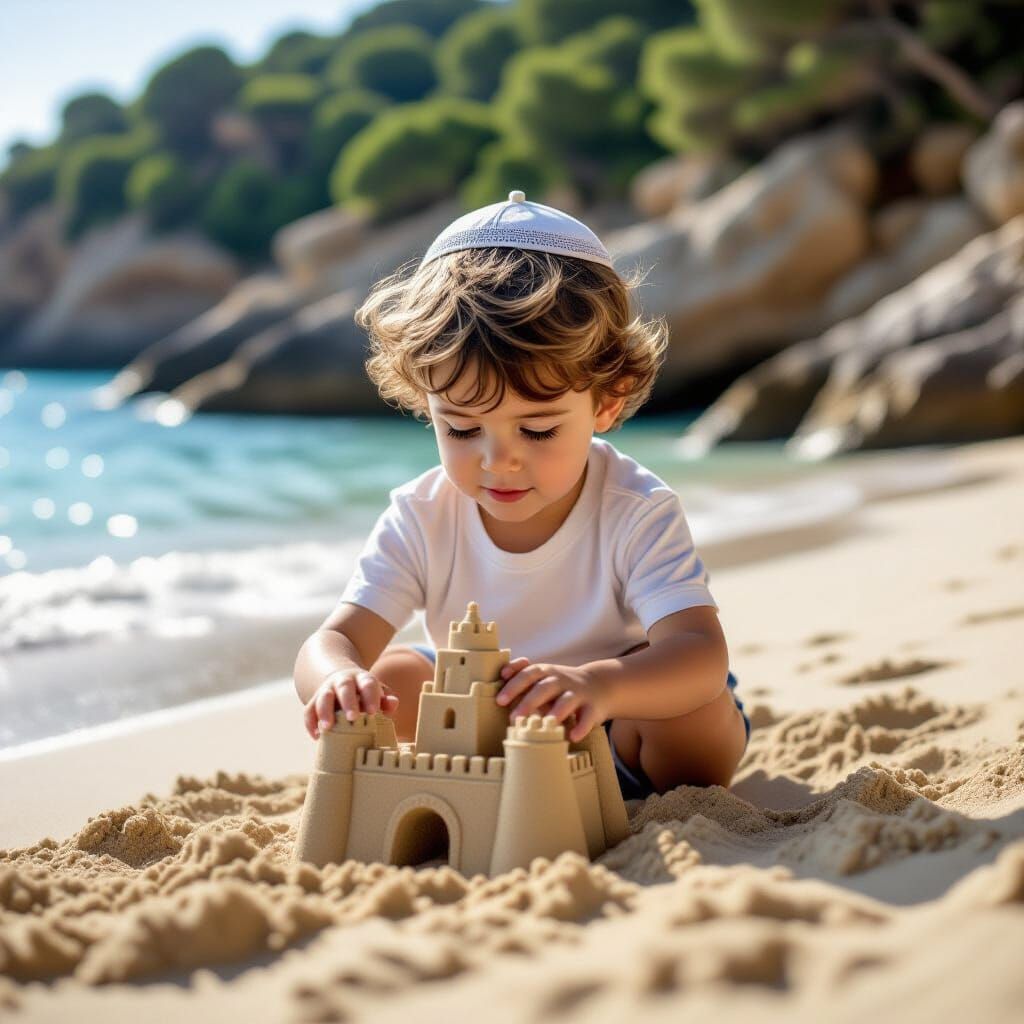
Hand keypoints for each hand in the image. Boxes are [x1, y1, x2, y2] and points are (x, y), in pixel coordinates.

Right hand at [302, 667, 399, 739]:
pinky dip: (310, 723)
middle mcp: (343, 681)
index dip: (370, 696)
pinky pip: (309, 710)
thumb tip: (393, 704)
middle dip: (348, 702)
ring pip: (323, 697)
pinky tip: (316, 736)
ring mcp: (327, 690)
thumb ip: (386, 699)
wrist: (341, 678)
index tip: (373, 711)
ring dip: (324, 712)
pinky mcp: (314, 701)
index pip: (367, 684)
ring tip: (327, 728)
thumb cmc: (364, 692)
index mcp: (362, 679)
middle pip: (344, 688)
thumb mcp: (377, 692)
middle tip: (352, 718)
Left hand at [496, 657, 610, 741]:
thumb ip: (521, 676)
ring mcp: (577, 693)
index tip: (499, 700)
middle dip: (529, 701)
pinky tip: (572, 737)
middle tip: (514, 718)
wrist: (599, 685)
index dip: (513, 685)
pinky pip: (587, 717)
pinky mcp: (592, 708)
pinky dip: (581, 726)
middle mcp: (561, 680)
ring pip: (566, 700)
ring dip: (555, 712)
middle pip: (544, 687)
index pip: (528, 674)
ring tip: (545, 724)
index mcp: (545, 672)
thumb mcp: (542, 675)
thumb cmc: (561, 684)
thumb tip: (498, 676)